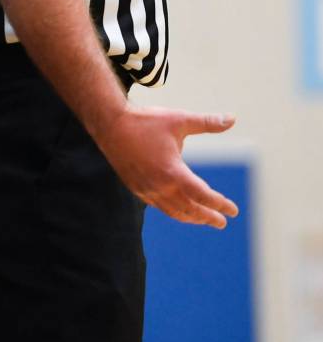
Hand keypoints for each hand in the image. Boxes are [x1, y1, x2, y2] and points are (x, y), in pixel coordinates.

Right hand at [95, 105, 238, 227]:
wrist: (109, 124)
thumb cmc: (145, 121)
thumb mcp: (179, 120)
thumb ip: (207, 123)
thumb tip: (233, 118)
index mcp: (173, 172)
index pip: (203, 195)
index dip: (219, 204)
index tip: (233, 211)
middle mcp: (160, 186)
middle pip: (189, 209)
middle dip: (207, 217)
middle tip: (221, 222)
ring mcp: (146, 189)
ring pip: (173, 211)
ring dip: (190, 216)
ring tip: (202, 218)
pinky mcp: (135, 187)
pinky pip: (158, 205)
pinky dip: (172, 210)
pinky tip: (177, 207)